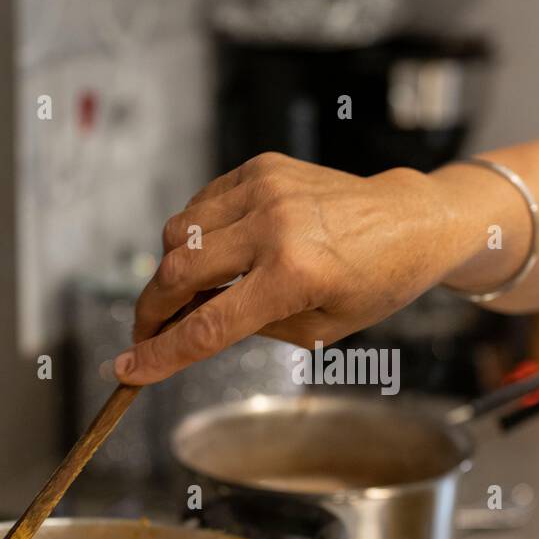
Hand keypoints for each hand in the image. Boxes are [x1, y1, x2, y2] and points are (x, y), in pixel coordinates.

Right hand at [115, 153, 471, 384]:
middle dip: (151, 311)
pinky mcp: (261, 168)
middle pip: (178, 273)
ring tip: (193, 294)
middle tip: (147, 335)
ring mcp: (265, 190)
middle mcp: (274, 227)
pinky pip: (202, 205)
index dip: (161, 354)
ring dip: (172, 270)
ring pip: (178, 232)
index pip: (208, 325)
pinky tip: (218, 254)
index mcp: (294, 276)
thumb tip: (191, 324)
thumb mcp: (319, 329)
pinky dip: (195, 234)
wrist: (411, 222)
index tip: (128, 370)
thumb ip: (251, 328)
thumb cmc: (375, 283)